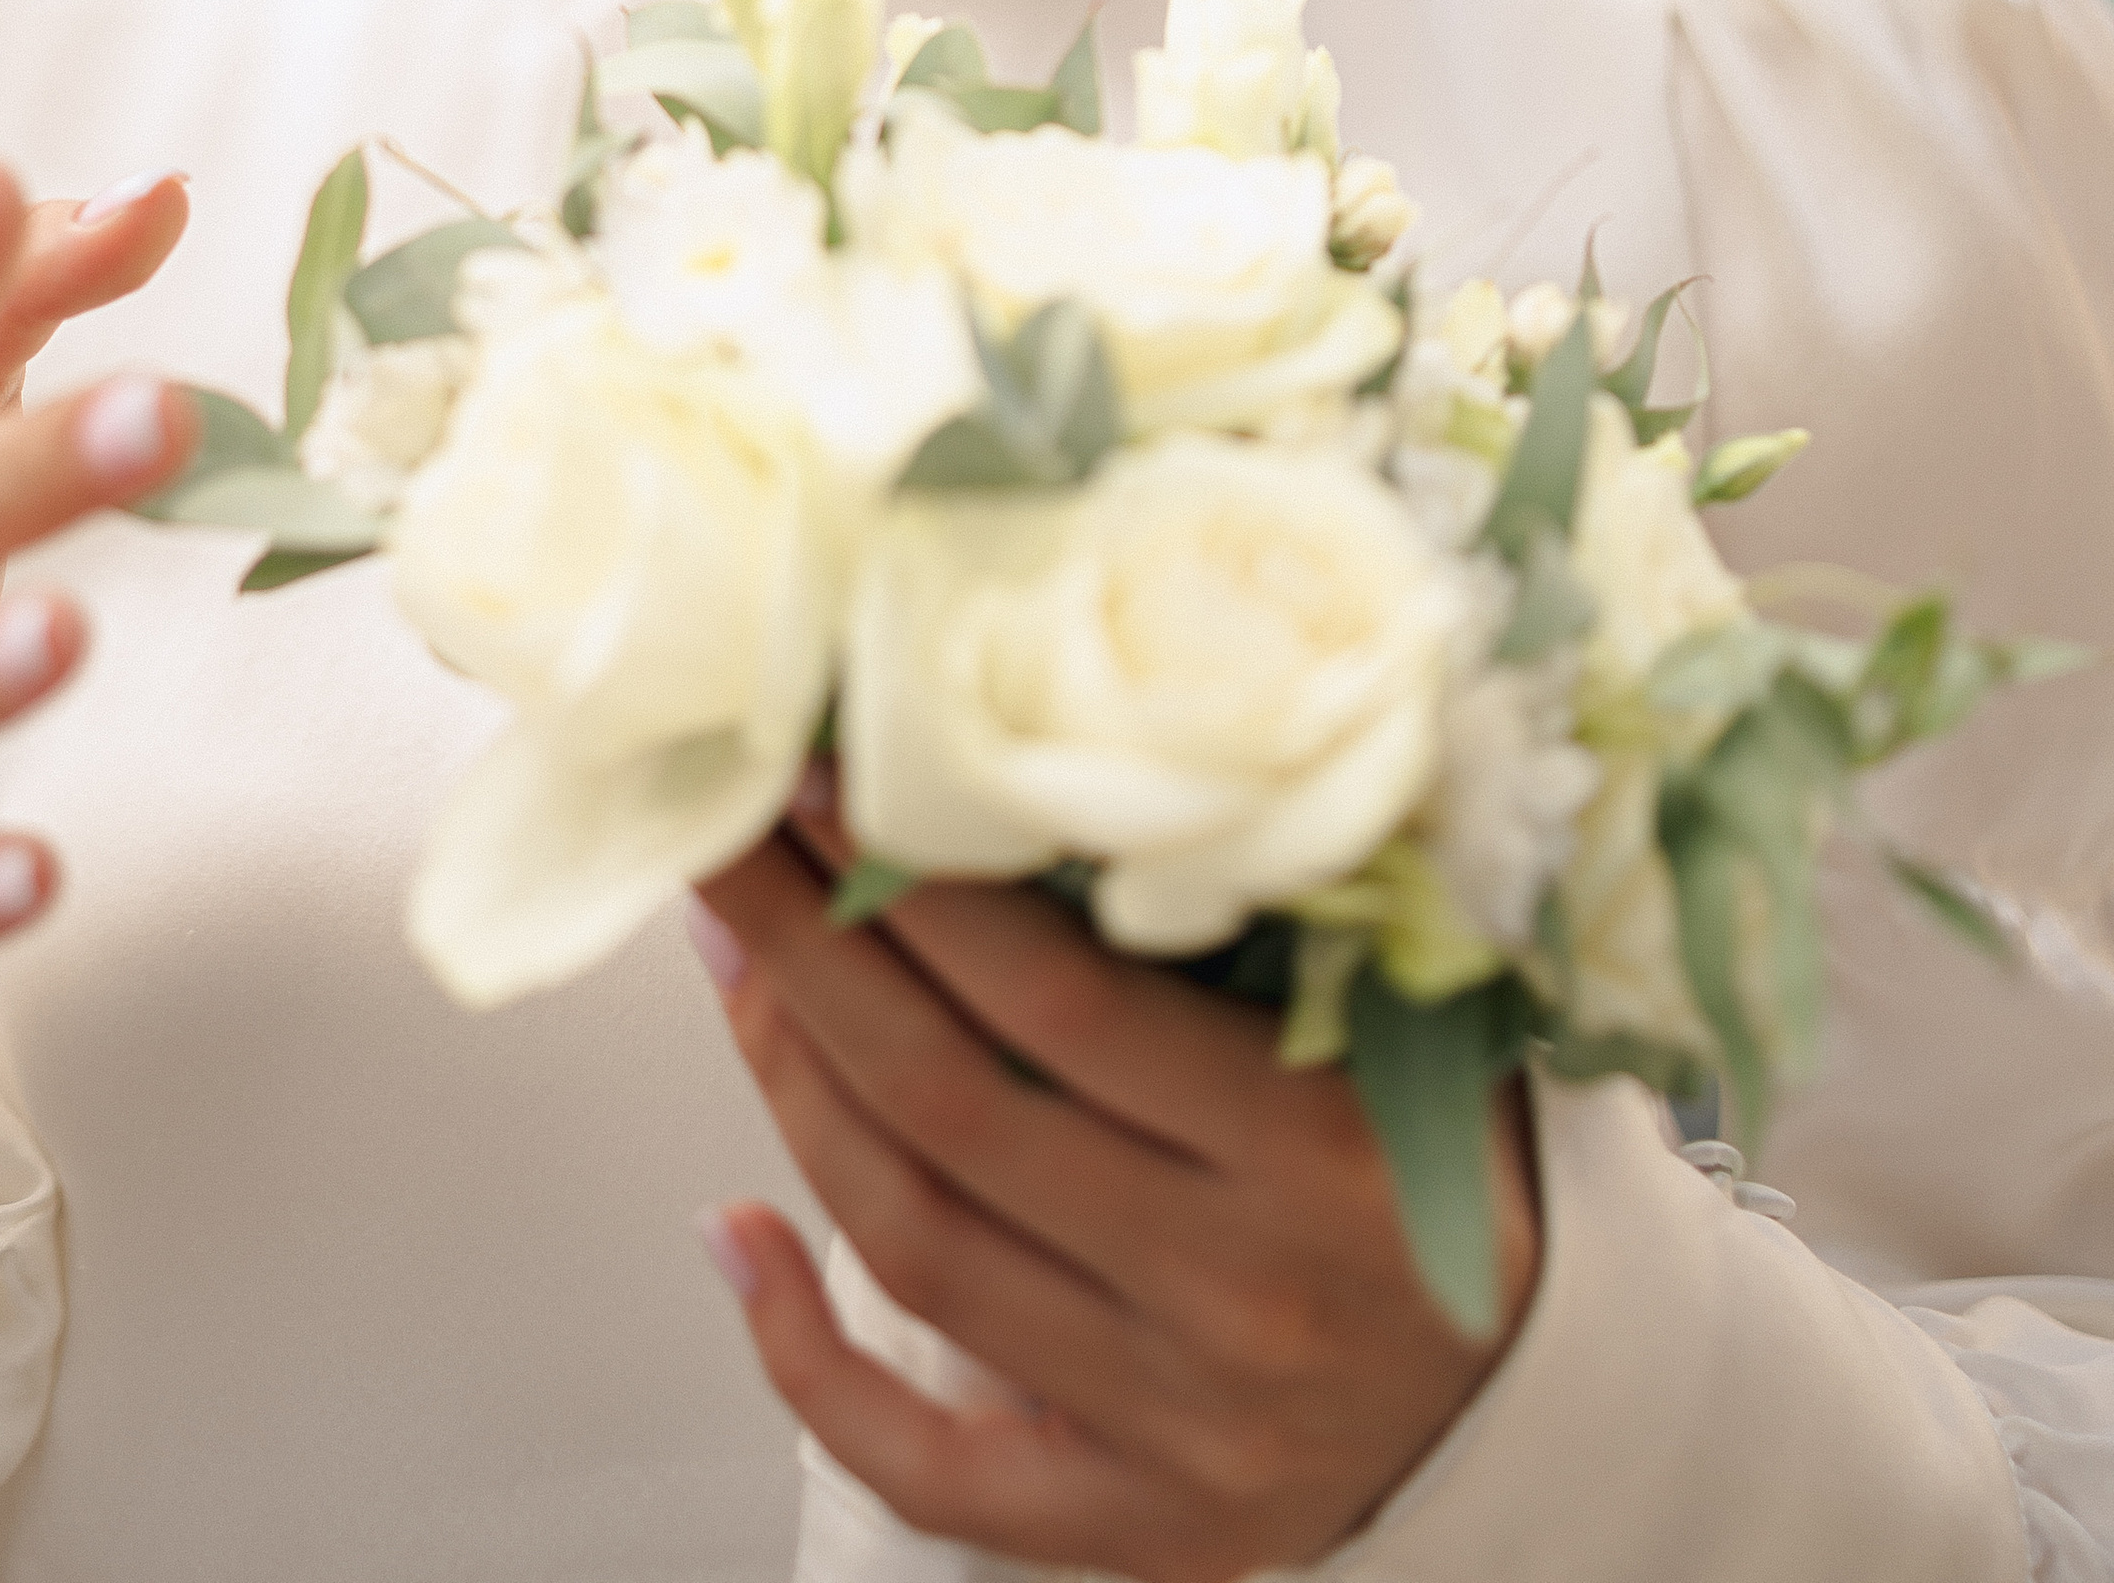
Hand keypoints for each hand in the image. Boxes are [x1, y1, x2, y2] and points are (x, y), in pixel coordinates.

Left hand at [691, 815, 1539, 1582]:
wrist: (1555, 1394)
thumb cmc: (1460, 1160)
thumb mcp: (1406, 1013)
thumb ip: (1266, 919)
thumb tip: (1055, 782)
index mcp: (1318, 1150)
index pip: (1056, 1000)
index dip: (911, 883)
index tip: (819, 775)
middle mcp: (1239, 1294)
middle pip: (951, 1104)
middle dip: (808, 952)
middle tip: (726, 841)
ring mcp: (1180, 1424)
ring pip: (916, 1243)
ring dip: (794, 1091)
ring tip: (741, 968)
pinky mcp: (1139, 1526)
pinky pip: (927, 1462)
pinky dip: (801, 1358)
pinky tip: (733, 1234)